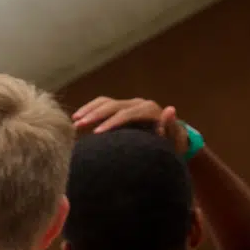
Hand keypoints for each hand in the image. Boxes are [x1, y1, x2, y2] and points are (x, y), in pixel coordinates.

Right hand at [72, 96, 188, 155]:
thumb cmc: (173, 147)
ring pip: (105, 102)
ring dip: (88, 110)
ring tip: (74, 122)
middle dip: (95, 115)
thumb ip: (170, 128)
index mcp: (150, 109)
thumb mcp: (175, 141)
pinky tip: (76, 119)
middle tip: (78, 126)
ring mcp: (128, 104)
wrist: (172, 144)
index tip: (97, 134)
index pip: (127, 113)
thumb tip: (170, 109)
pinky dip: (89, 110)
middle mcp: (138, 103)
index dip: (112, 122)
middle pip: (113, 105)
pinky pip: (102, 104)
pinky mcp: (120, 108)